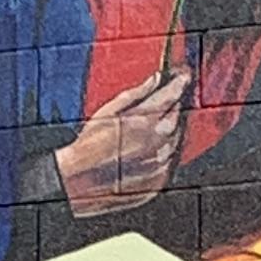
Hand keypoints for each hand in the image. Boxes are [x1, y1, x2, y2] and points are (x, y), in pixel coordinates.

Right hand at [53, 70, 189, 218]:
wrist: (77, 182)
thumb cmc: (87, 148)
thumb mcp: (108, 111)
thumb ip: (136, 94)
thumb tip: (154, 80)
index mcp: (144, 122)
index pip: (171, 96)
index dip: (179, 84)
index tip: (182, 78)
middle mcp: (155, 143)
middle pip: (177, 117)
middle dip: (174, 108)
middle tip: (166, 103)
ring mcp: (158, 164)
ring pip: (176, 140)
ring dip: (169, 131)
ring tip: (151, 131)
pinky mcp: (157, 182)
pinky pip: (170, 162)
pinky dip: (165, 153)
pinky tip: (150, 151)